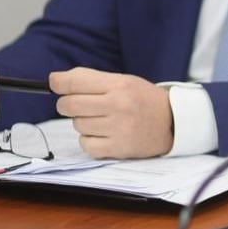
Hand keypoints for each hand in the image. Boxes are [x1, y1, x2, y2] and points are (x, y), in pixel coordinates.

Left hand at [50, 67, 172, 157]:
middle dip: (67, 104)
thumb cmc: (142, 100)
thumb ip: (92, 79)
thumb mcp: (124, 81)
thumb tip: (55, 81)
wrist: (173, 122)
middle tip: (78, 105)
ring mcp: (118, 128)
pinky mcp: (118, 148)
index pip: (75, 81)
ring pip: (77, 125)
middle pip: (69, 105)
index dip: (58, 82)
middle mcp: (119, 105)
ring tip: (103, 120)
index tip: (55, 83)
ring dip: (83, 123)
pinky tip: (104, 135)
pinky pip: (85, 144)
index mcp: (120, 85)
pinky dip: (90, 140)